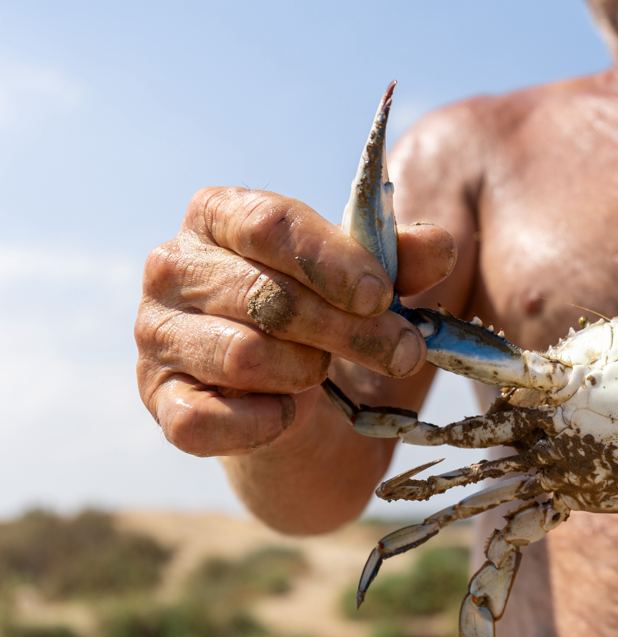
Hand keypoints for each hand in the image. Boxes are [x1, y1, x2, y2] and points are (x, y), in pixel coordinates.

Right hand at [136, 187, 454, 456]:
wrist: (299, 405)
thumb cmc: (327, 320)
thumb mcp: (368, 286)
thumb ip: (401, 262)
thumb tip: (441, 246)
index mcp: (219, 215)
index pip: (270, 224)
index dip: (334, 262)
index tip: (383, 298)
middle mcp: (173, 268)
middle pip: (267, 296)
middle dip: (348, 330)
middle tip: (403, 352)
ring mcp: (156, 334)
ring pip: (242, 355)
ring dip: (305, 371)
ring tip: (325, 374)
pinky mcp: (158, 399)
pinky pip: (205, 420)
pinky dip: (262, 421)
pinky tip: (288, 414)